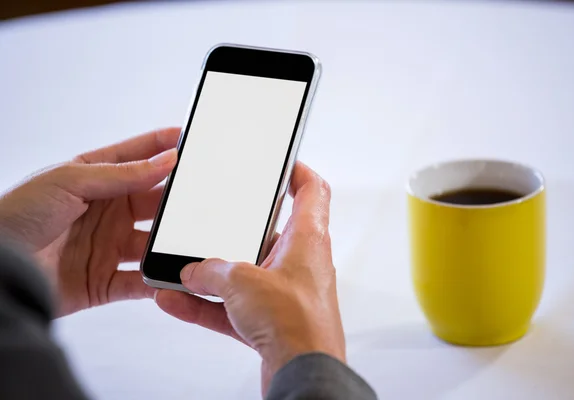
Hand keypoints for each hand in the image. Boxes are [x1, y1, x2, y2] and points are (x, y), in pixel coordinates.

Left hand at [0, 128, 179, 316]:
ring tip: (192, 238)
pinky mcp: (105, 282)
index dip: (161, 146)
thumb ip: (121, 174)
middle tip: (202, 195)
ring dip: (171, 242)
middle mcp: (105, 212)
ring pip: (153, 243)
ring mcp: (107, 247)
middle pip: (152, 201)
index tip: (189, 139)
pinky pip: (141, 282)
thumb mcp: (70, 181)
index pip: (135, 157)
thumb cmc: (18, 215)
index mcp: (93, 180)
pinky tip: (175, 275)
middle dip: (176, 199)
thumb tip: (165, 161)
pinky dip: (159, 281)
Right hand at [155, 162, 344, 394]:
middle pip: (269, 234)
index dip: (297, 171)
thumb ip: (212, 272)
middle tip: (212, 222)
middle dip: (236, 230)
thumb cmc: (296, 324)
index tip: (280, 162)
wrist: (303, 374)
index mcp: (308, 239)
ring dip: (212, 274)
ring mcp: (285, 293)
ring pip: (245, 274)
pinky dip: (207, 305)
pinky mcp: (272, 322)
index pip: (312, 191)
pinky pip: (233, 308)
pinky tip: (176, 302)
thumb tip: (195, 272)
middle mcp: (300, 263)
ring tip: (181, 270)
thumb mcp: (242, 282)